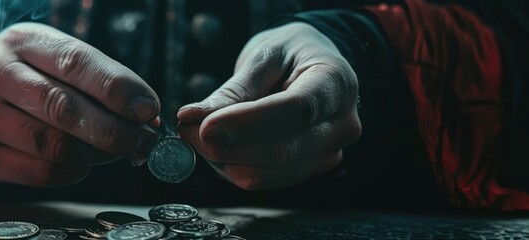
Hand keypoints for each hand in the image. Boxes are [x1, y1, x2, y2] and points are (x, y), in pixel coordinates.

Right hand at [0, 23, 159, 186]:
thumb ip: (96, 79)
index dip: (117, 88)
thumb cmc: (25, 74)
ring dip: (96, 154)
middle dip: (114, 130)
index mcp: (21, 41)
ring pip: (52, 144)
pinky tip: (83, 163)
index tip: (148, 108)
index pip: (75, 63)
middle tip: (144, 142)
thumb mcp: (51, 56)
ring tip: (116, 153)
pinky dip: (72, 172)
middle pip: (64, 108)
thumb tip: (145, 115)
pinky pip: (38, 172)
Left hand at [177, 22, 360, 189]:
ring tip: (199, 134)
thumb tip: (192, 118)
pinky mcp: (308, 170)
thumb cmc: (290, 54)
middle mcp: (341, 125)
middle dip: (225, 147)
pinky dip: (232, 167)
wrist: (315, 66)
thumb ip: (232, 90)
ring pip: (267, 174)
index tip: (205, 126)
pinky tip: (219, 145)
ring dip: (223, 161)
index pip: (294, 111)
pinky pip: (264, 180)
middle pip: (281, 151)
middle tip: (187, 129)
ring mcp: (328, 153)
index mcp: (335, 84)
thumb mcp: (264, 56)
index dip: (246, 123)